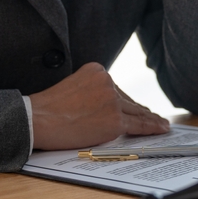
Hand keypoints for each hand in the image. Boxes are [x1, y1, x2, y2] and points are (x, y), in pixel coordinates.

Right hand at [29, 63, 169, 150]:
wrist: (36, 120)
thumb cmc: (46, 109)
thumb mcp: (71, 87)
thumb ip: (90, 92)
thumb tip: (104, 107)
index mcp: (97, 70)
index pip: (117, 89)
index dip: (128, 101)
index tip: (139, 106)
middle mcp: (108, 81)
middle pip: (128, 100)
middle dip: (140, 110)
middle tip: (154, 117)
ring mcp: (112, 100)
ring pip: (135, 112)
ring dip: (149, 119)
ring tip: (160, 124)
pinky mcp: (115, 120)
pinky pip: (138, 124)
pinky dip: (152, 127)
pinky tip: (161, 128)